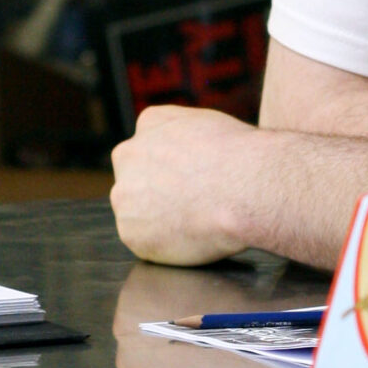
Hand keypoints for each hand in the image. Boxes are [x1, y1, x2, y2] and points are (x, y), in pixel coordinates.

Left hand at [111, 106, 253, 264]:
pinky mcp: (130, 231)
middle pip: (139, 179)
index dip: (175, 168)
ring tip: (197, 221)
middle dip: (161, 193)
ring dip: (160, 220)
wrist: (243, 188)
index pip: (153, 147)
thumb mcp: (209, 123)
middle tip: (195, 204)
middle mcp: (128, 154)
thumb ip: (185, 134)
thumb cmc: (239, 157)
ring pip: (138, 213)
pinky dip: (165, 245)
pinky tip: (191, 236)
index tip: (194, 180)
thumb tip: (186, 152)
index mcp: (151, 122)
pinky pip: (145, 242)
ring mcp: (124, 194)